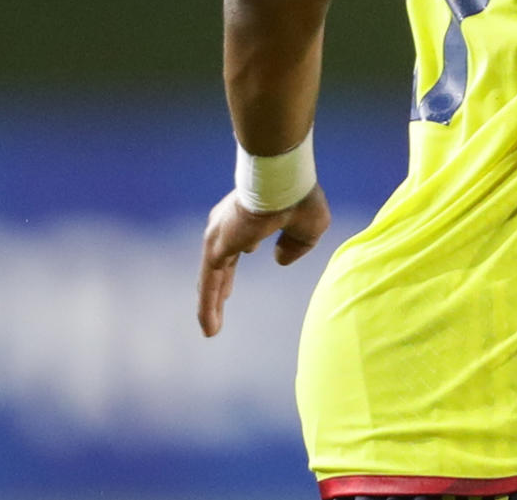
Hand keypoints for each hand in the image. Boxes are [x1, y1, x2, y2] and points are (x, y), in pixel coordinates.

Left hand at [197, 184, 330, 336]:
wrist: (284, 186)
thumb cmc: (300, 199)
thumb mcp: (309, 228)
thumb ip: (297, 246)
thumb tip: (280, 260)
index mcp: (251, 215)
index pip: (242, 236)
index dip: (244, 246)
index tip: (249, 251)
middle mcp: (229, 224)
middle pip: (222, 260)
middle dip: (222, 280)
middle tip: (223, 297)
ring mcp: (219, 238)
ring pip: (213, 278)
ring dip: (212, 303)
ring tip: (212, 330)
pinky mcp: (215, 250)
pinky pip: (209, 285)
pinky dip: (207, 308)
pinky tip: (210, 330)